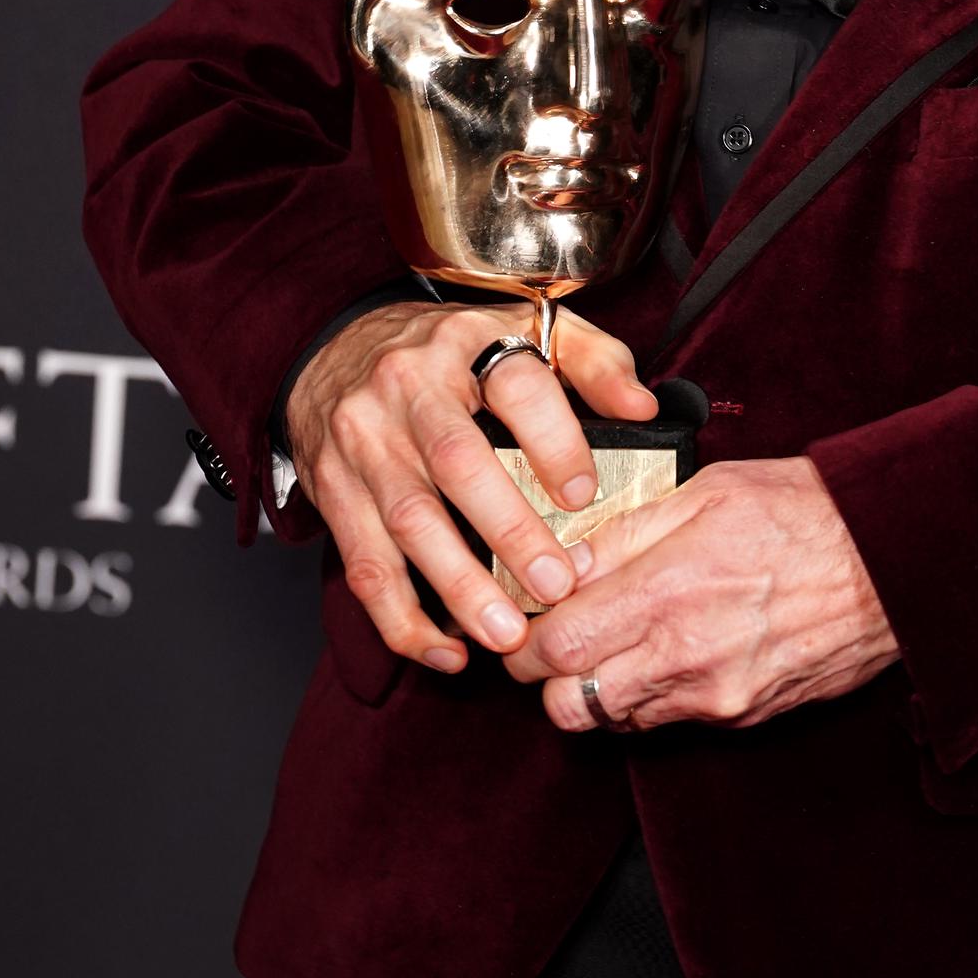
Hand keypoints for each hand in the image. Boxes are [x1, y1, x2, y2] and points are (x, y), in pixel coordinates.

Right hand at [285, 300, 655, 675]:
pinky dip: (400, 616)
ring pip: (409, 519)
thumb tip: (643, 408)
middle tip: (556, 586)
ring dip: (459, 586)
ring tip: (507, 635)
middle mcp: (406, 388)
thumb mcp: (526, 328)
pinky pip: (364, 562)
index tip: (582, 494)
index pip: (515, 385)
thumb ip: (592, 361)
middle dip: (509, 531)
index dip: (552, 439)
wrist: (334, 349)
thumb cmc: (451, 350)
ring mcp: (363, 441)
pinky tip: (444, 649)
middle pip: (458, 462)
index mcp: (466, 342)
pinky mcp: (333, 491)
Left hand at [508, 456, 900, 730]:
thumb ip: (624, 533)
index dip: (523, 640)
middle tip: (558, 640)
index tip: (524, 621)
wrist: (894, 564)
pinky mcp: (743, 716)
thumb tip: (562, 563)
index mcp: (668, 592)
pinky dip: (651, 696)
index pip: (555, 646)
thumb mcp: (707, 494)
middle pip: (568, 706)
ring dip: (599, 688)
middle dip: (549, 677)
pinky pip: (668, 721)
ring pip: (614, 720)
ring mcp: (716, 697)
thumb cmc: (806, 514)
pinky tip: (670, 652)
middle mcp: (685, 657)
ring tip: (618, 641)